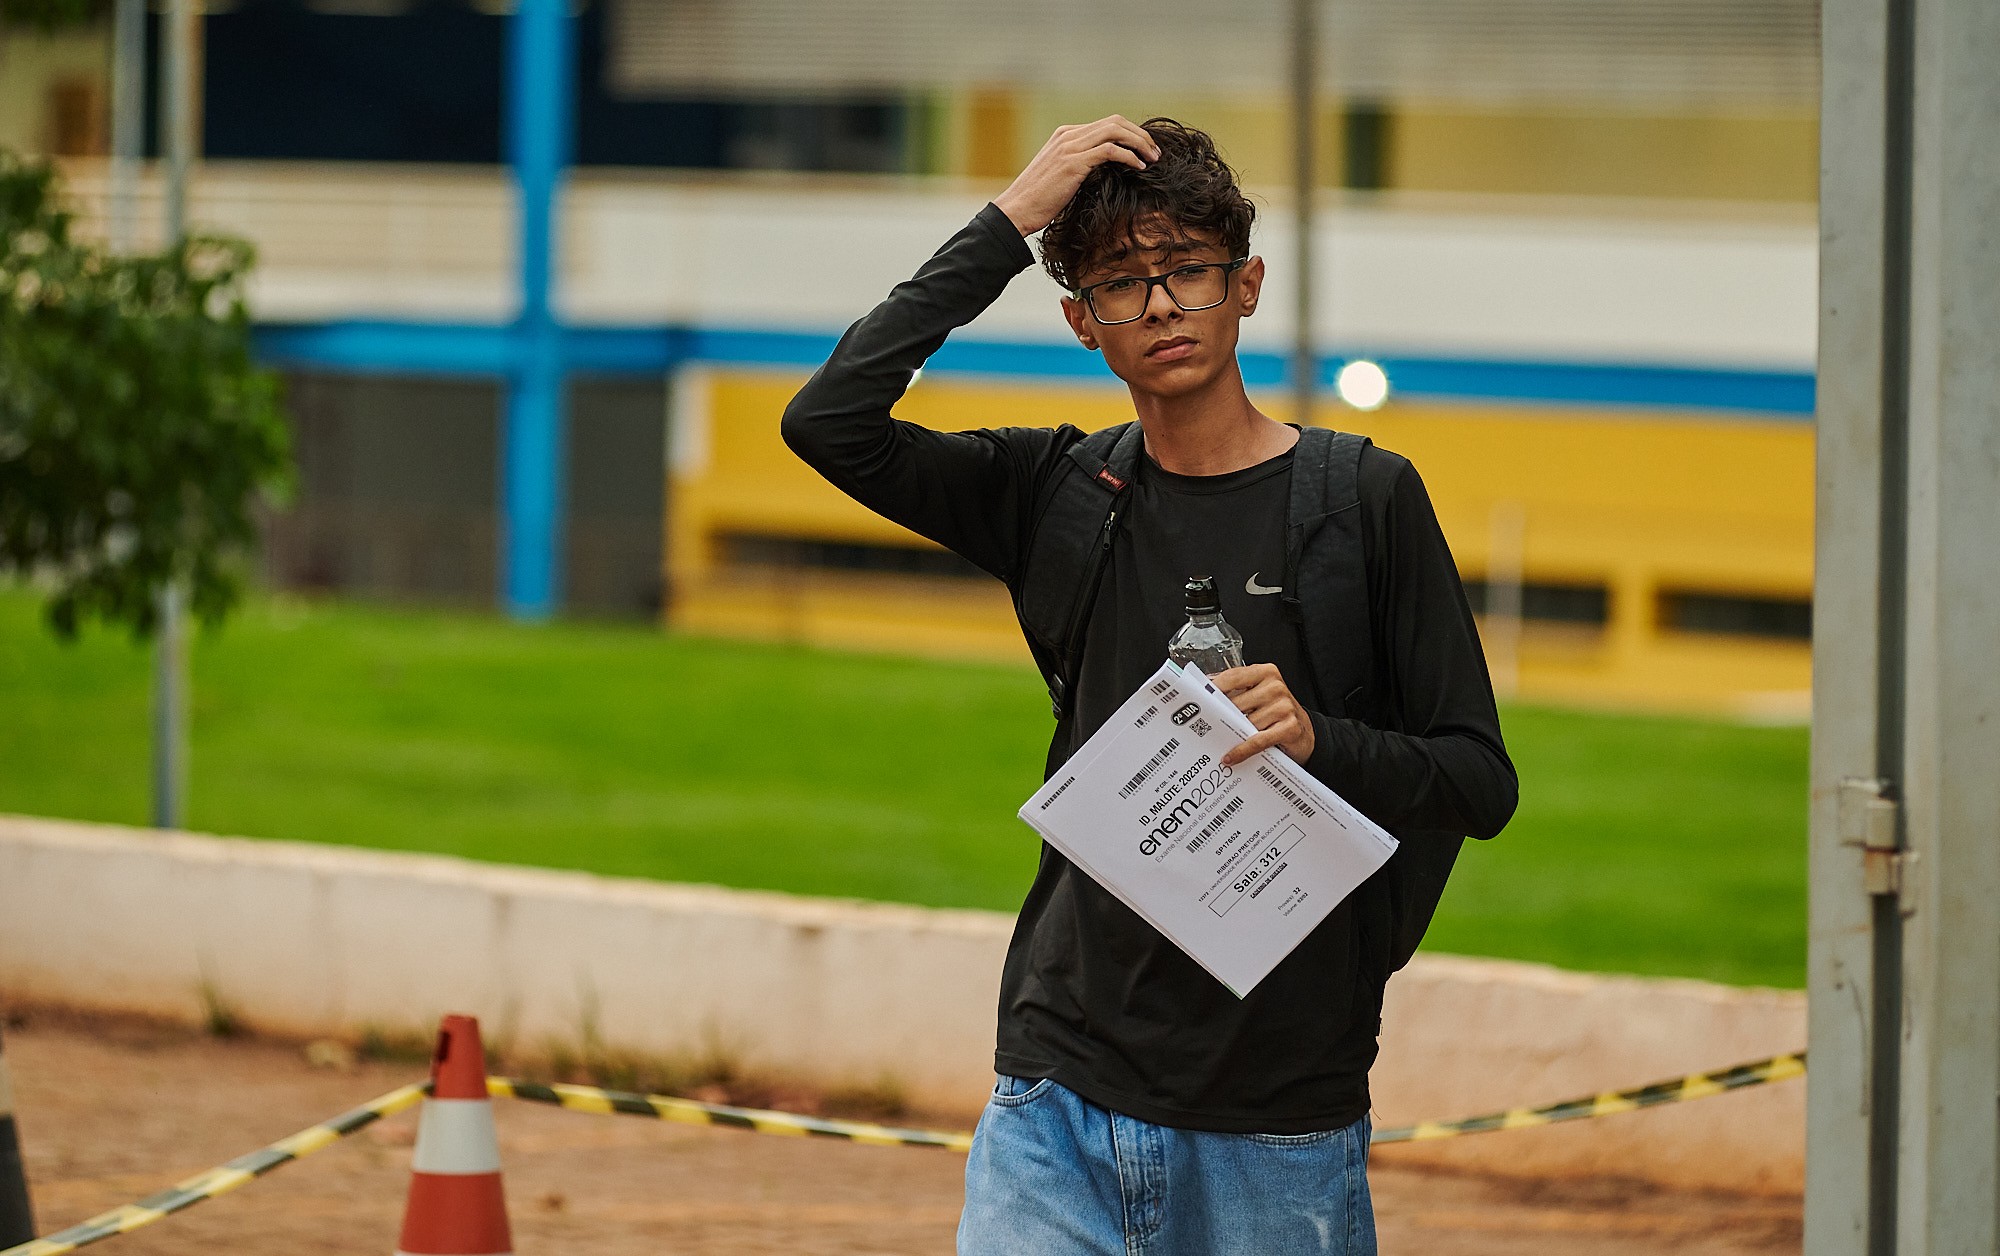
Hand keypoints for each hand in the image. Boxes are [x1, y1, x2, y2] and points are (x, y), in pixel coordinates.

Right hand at [993, 117, 1160, 236]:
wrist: (1016, 210)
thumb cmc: (1038, 200)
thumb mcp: (1060, 176)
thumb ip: (1080, 165)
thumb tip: (1106, 172)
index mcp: (1065, 135)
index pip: (1107, 124)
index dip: (1131, 134)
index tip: (1146, 150)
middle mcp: (1068, 135)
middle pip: (1115, 122)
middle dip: (1140, 135)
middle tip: (1156, 152)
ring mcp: (1070, 147)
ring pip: (1115, 131)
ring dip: (1139, 143)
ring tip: (1153, 159)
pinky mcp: (1073, 162)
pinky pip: (1110, 151)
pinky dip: (1129, 156)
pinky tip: (1139, 167)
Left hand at [1211, 664, 1316, 768]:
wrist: (1306, 733)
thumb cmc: (1276, 713)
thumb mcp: (1258, 696)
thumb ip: (1236, 692)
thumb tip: (1205, 694)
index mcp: (1266, 673)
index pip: (1232, 677)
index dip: (1213, 688)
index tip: (1196, 698)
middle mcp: (1276, 687)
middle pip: (1236, 703)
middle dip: (1219, 717)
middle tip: (1202, 727)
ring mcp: (1284, 707)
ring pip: (1246, 723)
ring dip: (1231, 736)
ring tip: (1218, 743)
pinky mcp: (1289, 728)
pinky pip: (1258, 741)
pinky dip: (1242, 750)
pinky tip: (1230, 757)